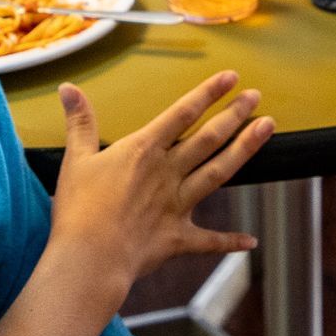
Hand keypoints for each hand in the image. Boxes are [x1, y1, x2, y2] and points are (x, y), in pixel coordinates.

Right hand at [43, 71, 272, 293]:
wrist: (89, 257)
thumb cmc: (79, 209)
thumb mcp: (75, 159)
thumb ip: (80, 122)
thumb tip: (68, 89)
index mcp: (144, 150)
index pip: (182, 113)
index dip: (208, 93)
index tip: (231, 78)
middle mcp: (167, 173)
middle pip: (209, 138)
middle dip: (234, 114)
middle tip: (256, 97)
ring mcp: (177, 205)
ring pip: (219, 172)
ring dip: (245, 149)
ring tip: (266, 128)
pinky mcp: (178, 237)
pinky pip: (209, 239)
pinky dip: (229, 241)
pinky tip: (251, 241)